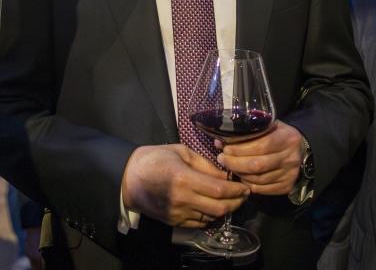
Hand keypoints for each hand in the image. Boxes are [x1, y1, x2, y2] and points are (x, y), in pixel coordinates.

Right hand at [121, 144, 249, 227]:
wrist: (129, 178)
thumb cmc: (155, 159)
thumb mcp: (181, 152)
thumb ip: (205, 165)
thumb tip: (225, 175)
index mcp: (184, 178)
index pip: (219, 189)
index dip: (236, 190)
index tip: (245, 186)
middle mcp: (182, 199)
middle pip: (219, 208)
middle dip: (236, 202)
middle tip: (244, 195)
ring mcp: (178, 213)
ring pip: (211, 218)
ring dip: (225, 210)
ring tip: (231, 200)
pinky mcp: (174, 221)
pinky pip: (200, 222)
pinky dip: (211, 216)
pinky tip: (214, 206)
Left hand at [216, 120, 304, 195]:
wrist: (301, 151)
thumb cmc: (278, 136)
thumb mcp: (269, 127)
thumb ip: (248, 132)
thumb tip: (220, 140)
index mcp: (287, 138)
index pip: (261, 146)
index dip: (240, 149)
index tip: (225, 148)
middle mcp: (291, 158)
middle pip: (257, 165)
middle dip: (235, 163)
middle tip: (222, 159)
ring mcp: (290, 174)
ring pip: (258, 179)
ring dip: (239, 174)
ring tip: (230, 167)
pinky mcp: (286, 186)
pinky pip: (262, 189)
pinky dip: (248, 184)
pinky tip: (241, 177)